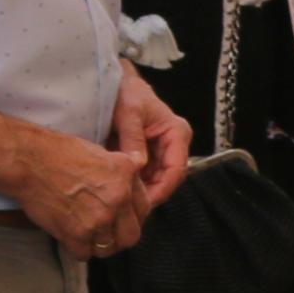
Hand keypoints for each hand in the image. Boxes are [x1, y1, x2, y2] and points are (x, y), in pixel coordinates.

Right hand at [9, 124, 154, 257]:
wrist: (29, 162)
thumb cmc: (61, 153)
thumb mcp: (103, 152)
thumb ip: (125, 167)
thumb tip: (140, 165)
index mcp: (126, 178)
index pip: (144, 208)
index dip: (134, 214)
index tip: (123, 216)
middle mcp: (116, 201)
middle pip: (131, 235)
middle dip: (121, 235)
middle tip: (110, 231)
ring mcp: (97, 220)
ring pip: (108, 248)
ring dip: (100, 244)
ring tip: (91, 235)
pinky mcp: (75, 235)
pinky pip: (84, 255)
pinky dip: (79, 249)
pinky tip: (73, 237)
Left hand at [110, 71, 191, 207]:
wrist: (116, 84)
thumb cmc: (126, 93)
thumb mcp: (128, 113)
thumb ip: (133, 139)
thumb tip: (137, 166)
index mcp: (177, 133)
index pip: (177, 169)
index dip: (162, 189)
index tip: (144, 204)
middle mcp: (174, 145)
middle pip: (167, 179)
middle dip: (150, 195)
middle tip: (129, 208)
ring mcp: (161, 152)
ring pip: (155, 181)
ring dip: (141, 191)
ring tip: (122, 202)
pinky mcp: (148, 156)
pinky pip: (144, 176)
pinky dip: (134, 184)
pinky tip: (120, 191)